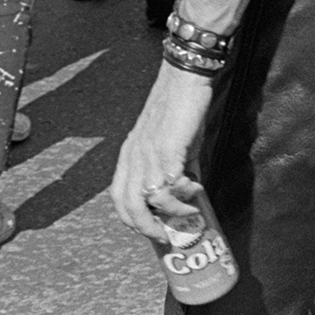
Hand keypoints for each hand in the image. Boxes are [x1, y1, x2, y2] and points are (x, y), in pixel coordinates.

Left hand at [109, 63, 213, 239]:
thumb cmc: (181, 107)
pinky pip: (170, 185)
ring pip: (148, 201)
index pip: (118, 196)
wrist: (186, 78)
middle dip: (147, 228)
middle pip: (128, 207)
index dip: (131, 218)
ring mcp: (148, 155)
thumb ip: (179, 167)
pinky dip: (183, 194)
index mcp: (130, 155)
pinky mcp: (167, 151)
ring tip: (190, 211)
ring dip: (172, 213)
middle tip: (167, 235)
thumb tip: (191, 191)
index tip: (151, 229)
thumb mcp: (174, 142)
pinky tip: (196, 188)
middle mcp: (134, 158)